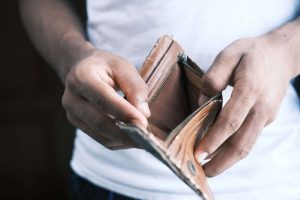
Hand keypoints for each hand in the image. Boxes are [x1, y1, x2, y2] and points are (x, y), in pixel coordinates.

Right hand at [62, 47, 149, 149]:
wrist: (82, 69)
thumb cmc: (106, 66)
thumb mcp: (123, 66)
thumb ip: (135, 87)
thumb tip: (144, 114)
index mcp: (81, 77)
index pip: (103, 98)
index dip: (124, 112)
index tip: (143, 123)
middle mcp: (72, 98)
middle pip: (99, 122)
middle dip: (125, 133)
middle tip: (147, 139)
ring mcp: (72, 115)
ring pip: (101, 135)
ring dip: (124, 140)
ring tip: (145, 139)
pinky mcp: (79, 126)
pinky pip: (102, 140)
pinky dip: (120, 141)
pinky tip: (134, 137)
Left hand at [195, 30, 299, 176]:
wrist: (281, 55)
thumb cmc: (251, 53)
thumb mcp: (229, 54)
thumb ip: (213, 77)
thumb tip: (203, 103)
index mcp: (251, 89)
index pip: (231, 121)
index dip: (214, 139)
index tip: (198, 153)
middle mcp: (261, 107)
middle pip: (242, 142)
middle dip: (222, 161)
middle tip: (202, 172)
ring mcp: (266, 115)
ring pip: (247, 144)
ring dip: (228, 160)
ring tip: (209, 168)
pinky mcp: (266, 119)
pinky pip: (249, 137)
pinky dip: (234, 148)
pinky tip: (219, 151)